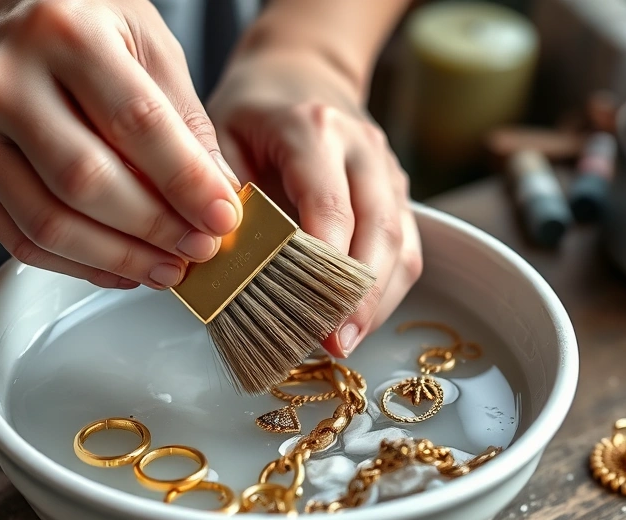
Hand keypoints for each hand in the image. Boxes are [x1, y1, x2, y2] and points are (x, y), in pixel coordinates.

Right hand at [0, 0, 243, 288]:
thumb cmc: (75, 25)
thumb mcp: (144, 41)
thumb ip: (183, 119)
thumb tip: (216, 198)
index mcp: (64, 32)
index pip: (135, 122)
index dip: (185, 181)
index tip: (223, 217)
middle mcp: (5, 80)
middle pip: (87, 181)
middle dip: (155, 229)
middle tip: (200, 249)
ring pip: (50, 222)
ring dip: (119, 259)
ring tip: (166, 267)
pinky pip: (21, 239)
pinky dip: (78, 265)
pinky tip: (119, 268)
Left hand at [207, 49, 421, 357]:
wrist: (301, 70)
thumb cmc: (252, 109)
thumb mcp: (219, 135)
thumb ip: (223, 191)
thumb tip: (222, 260)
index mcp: (314, 128)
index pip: (330, 205)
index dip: (324, 264)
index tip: (308, 312)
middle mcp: (362, 148)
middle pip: (378, 229)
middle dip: (359, 294)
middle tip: (332, 343)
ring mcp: (387, 170)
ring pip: (401, 243)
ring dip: (378, 299)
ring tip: (345, 343)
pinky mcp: (397, 192)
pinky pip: (406, 246)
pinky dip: (386, 289)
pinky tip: (359, 320)